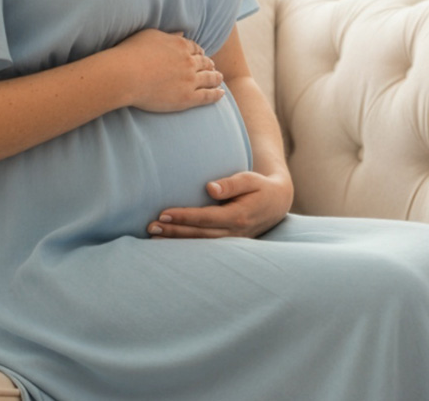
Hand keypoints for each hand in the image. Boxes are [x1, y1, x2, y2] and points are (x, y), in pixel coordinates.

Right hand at [114, 29, 225, 113]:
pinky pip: (207, 96)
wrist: (125, 75)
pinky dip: (216, 94)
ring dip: (216, 78)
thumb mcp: (150, 35)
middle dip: (210, 64)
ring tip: (220, 79)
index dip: (200, 53)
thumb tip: (181, 33)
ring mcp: (189, 80)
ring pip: (209, 78)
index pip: (195, 49)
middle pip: (204, 63)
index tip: (202, 56)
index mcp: (180, 46)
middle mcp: (188, 62)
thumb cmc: (131, 53)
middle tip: (213, 67)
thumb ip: (169, 36)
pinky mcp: (187, 98)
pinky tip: (221, 94)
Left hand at [148, 168, 293, 239]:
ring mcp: (232, 242)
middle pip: (199, 235)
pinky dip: (186, 246)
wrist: (277, 203)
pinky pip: (205, 247)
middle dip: (174, 232)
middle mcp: (235, 233)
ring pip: (200, 244)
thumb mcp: (251, 179)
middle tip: (150, 227)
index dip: (184, 217)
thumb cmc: (261, 188)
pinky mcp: (228, 245)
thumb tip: (210, 188)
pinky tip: (169, 244)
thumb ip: (232, 183)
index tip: (163, 214)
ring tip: (153, 236)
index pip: (206, 218)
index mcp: (239, 216)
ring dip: (176, 241)